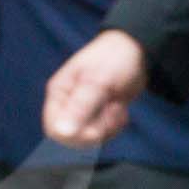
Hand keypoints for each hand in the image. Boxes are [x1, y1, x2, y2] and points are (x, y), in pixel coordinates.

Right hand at [42, 29, 148, 148]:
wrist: (135, 50)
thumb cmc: (113, 59)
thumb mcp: (98, 82)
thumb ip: (79, 107)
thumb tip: (61, 133)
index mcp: (59, 93)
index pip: (53, 128)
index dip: (73, 135)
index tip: (95, 129)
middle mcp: (68, 104)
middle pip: (72, 137)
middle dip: (95, 130)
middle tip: (110, 111)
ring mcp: (83, 110)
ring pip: (89, 138)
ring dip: (108, 127)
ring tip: (116, 106)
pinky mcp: (98, 115)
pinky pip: (103, 134)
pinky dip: (115, 125)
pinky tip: (119, 108)